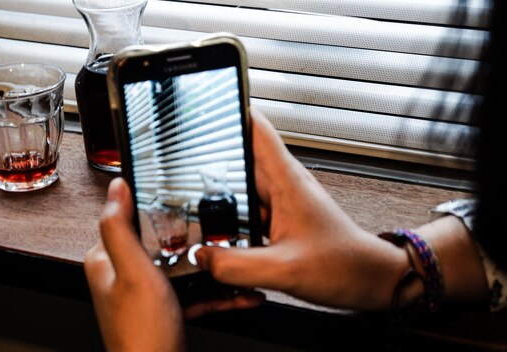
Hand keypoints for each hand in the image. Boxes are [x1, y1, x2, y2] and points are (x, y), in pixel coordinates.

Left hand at [85, 178, 265, 350]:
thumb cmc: (141, 334)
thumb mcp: (133, 272)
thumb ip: (121, 228)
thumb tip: (117, 187)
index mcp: (107, 261)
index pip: (130, 218)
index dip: (156, 206)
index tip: (181, 196)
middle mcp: (124, 276)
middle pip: (163, 242)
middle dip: (193, 238)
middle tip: (218, 230)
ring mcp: (146, 294)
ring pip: (183, 267)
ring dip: (211, 266)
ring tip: (235, 259)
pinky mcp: (166, 310)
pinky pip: (194, 292)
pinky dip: (216, 292)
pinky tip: (239, 292)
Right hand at [195, 108, 407, 310]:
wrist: (369, 279)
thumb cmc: (343, 265)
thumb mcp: (283, 270)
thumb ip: (237, 266)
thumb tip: (202, 257)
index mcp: (286, 181)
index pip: (255, 127)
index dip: (229, 110)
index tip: (203, 109)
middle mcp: (282, 185)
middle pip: (238, 158)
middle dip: (210, 161)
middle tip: (181, 173)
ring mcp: (281, 201)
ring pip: (240, 187)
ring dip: (219, 195)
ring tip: (194, 206)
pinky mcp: (280, 219)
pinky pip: (247, 211)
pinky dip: (231, 219)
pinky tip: (220, 235)